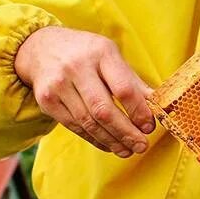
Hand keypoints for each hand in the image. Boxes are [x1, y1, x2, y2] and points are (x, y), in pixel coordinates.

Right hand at [14, 26, 155, 156]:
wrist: (41, 48)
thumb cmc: (86, 54)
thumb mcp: (111, 56)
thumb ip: (133, 82)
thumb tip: (158, 107)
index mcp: (101, 53)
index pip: (123, 89)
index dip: (138, 112)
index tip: (149, 126)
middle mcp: (77, 67)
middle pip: (104, 110)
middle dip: (126, 133)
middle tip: (141, 145)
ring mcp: (59, 85)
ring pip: (89, 122)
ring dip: (111, 140)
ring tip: (127, 150)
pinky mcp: (47, 101)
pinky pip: (75, 126)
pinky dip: (95, 139)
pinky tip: (109, 144)